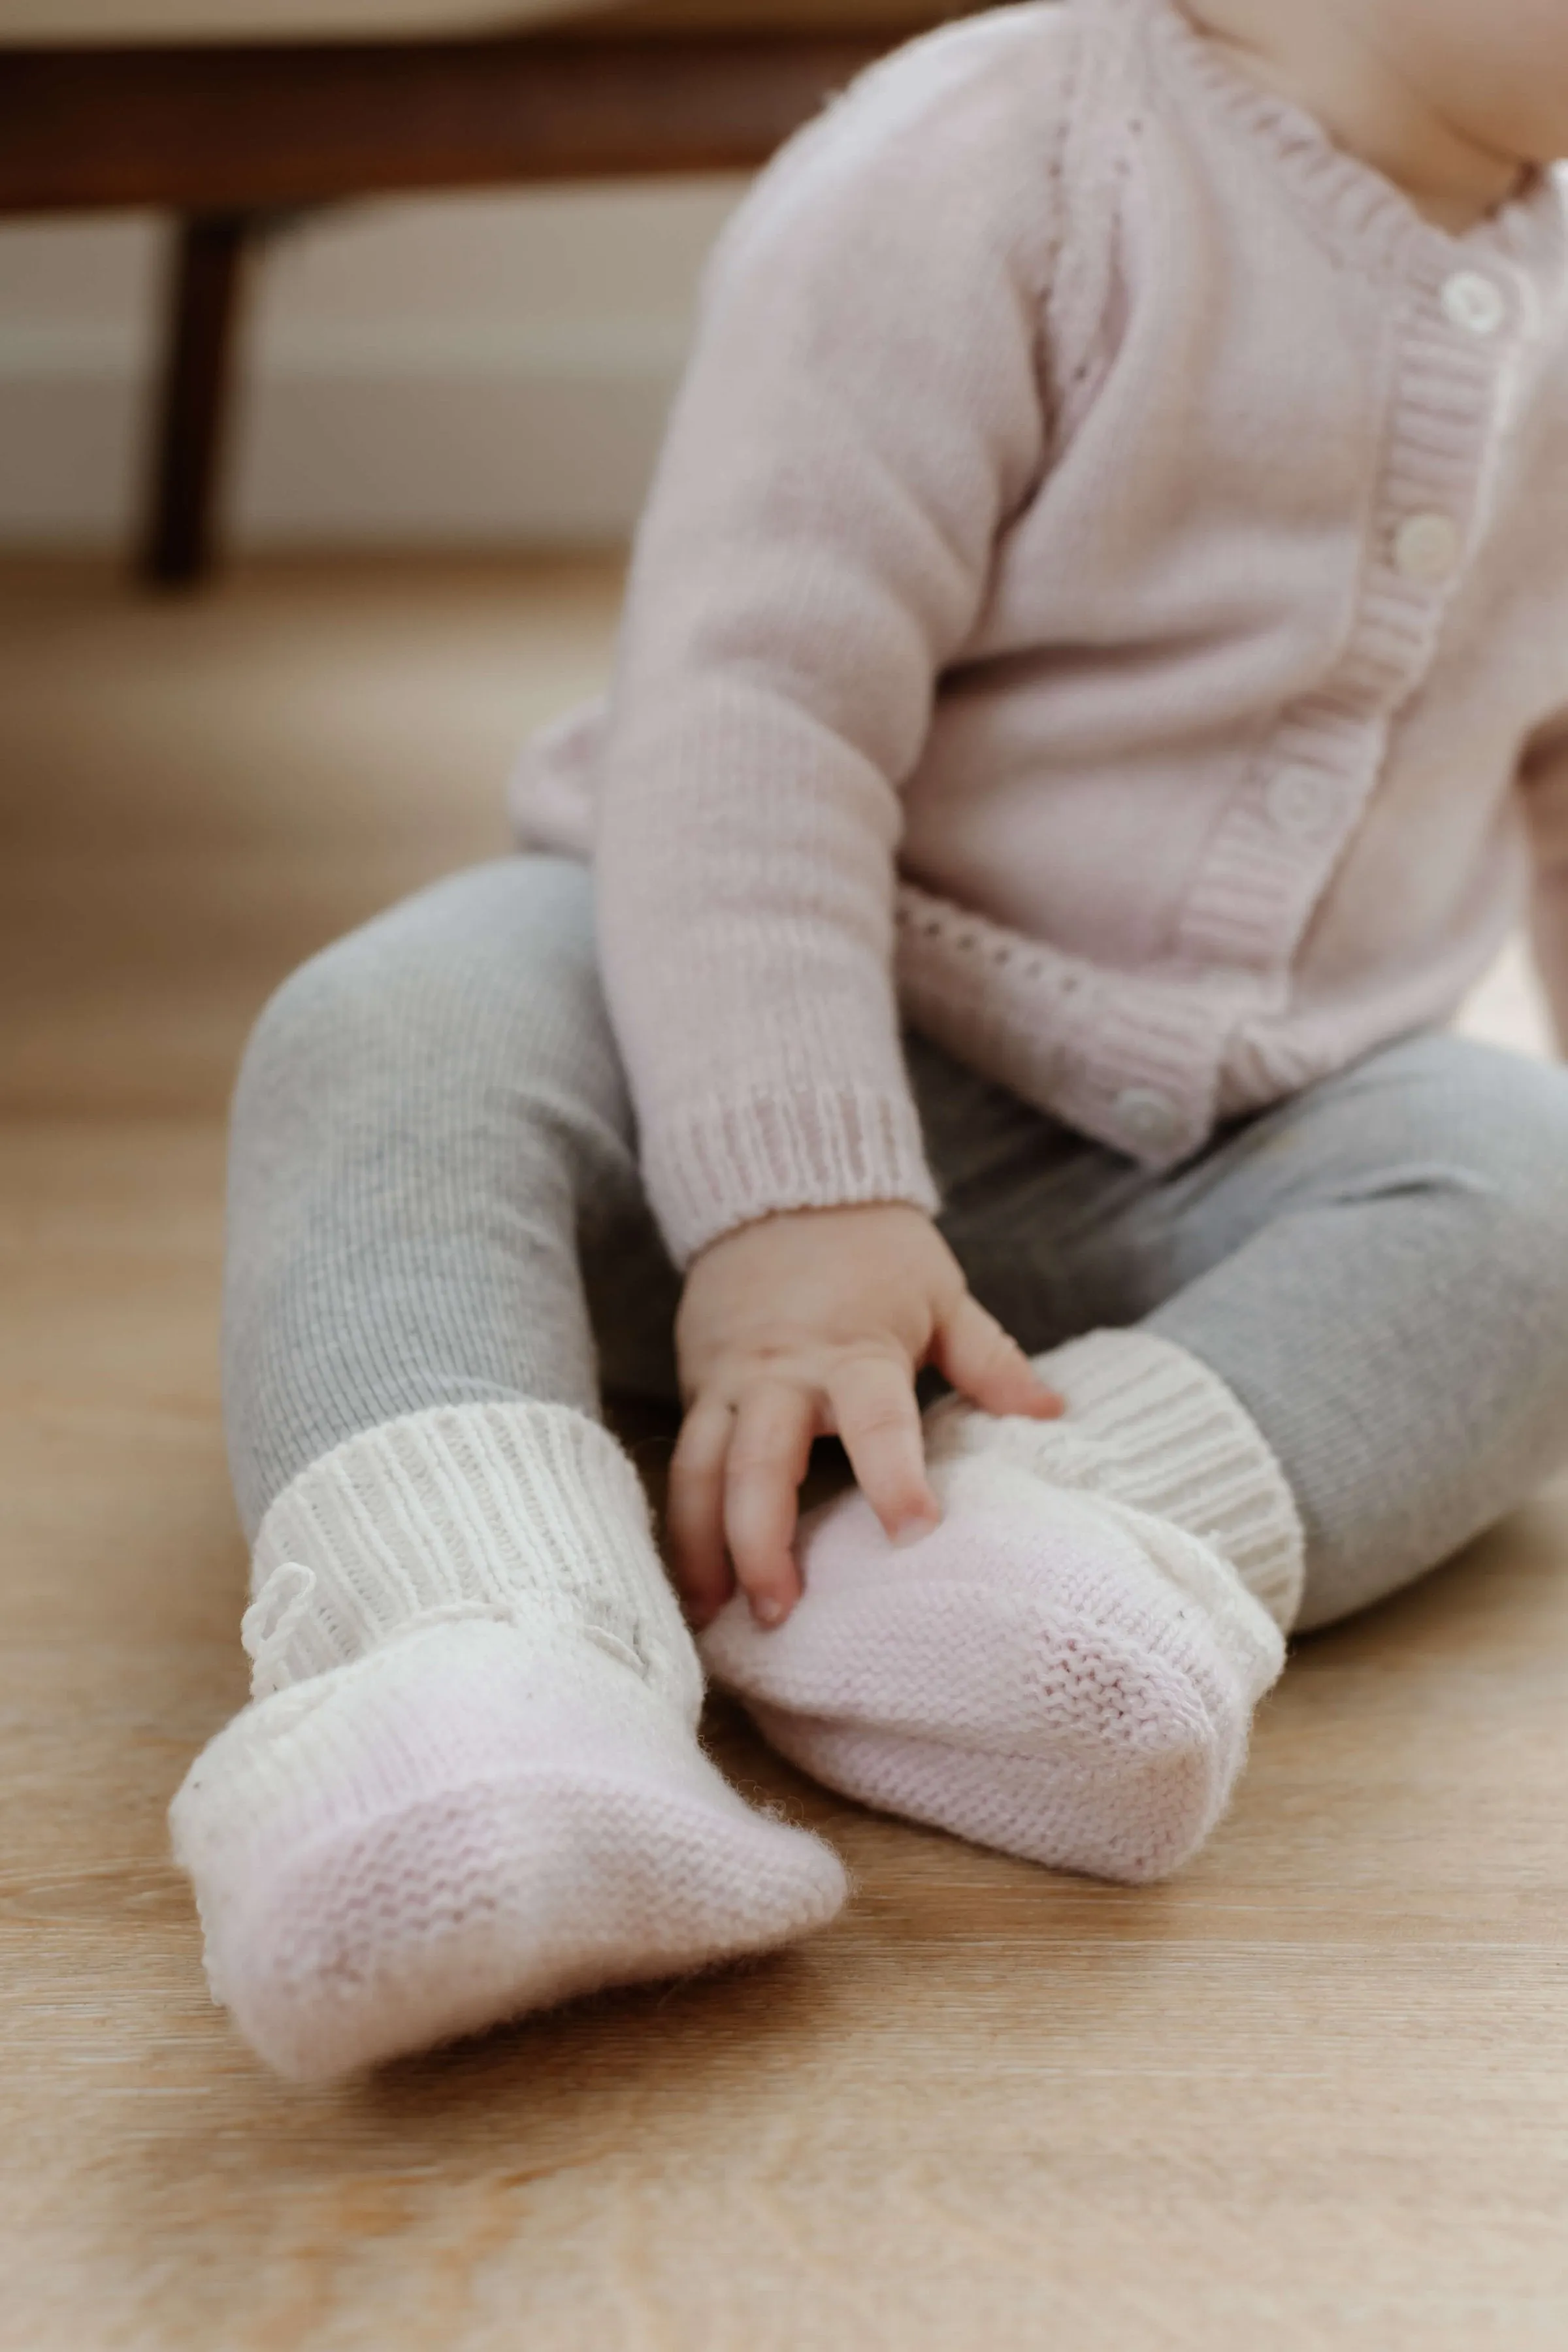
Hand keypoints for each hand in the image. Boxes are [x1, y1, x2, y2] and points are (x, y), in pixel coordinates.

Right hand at [667, 1201, 1063, 1630]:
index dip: (894, 1477)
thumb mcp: (942, 1294)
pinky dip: (680, 1520)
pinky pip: (680, 1460)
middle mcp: (781, 1373)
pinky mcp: (697, 1385)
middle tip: (780, 1611)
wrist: (781, 1188)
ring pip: (700, 1469)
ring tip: (712, 1614)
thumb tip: (1051, 1412)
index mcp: (854, 1351)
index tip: (914, 1534)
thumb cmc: (873, 1249)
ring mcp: (728, 1381)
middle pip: (759, 1463)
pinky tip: (688, 1577)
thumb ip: (988, 1360)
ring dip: (702, 1544)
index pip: (876, 1420)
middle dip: (762, 1539)